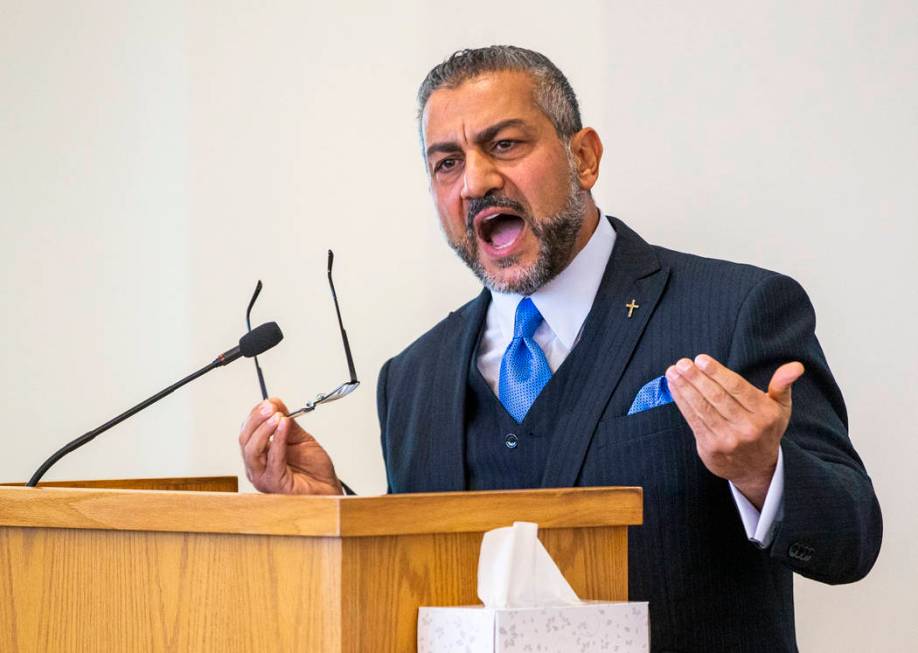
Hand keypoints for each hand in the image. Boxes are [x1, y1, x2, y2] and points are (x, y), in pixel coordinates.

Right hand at [238, 398, 342, 494]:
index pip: (248, 432)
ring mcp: (263, 477)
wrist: (328, 489)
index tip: (269, 402)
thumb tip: (275, 403)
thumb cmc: (314, 470)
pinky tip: (283, 426)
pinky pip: (272, 459)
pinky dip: (277, 440)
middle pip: (245, 440)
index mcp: (260, 456)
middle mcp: (257, 467)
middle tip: (270, 406)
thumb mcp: (300, 439)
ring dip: (264, 429)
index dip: (256, 415)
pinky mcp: (275, 483)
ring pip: (252, 450)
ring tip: (277, 415)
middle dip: (256, 419)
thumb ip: (288, 423)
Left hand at [665, 354, 804, 508]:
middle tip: (683, 363)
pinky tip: (674, 388)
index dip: (718, 373)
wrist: (756, 469)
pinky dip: (682, 402)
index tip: (701, 359)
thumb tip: (796, 366)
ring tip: (673, 372)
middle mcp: (747, 428)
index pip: (738, 389)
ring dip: (685, 388)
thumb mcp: (780, 408)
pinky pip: (693, 420)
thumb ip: (782, 385)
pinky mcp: (710, 448)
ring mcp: (727, 439)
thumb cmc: (765, 430)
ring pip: (702, 408)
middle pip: (717, 397)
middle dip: (697, 378)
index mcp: (765, 414)